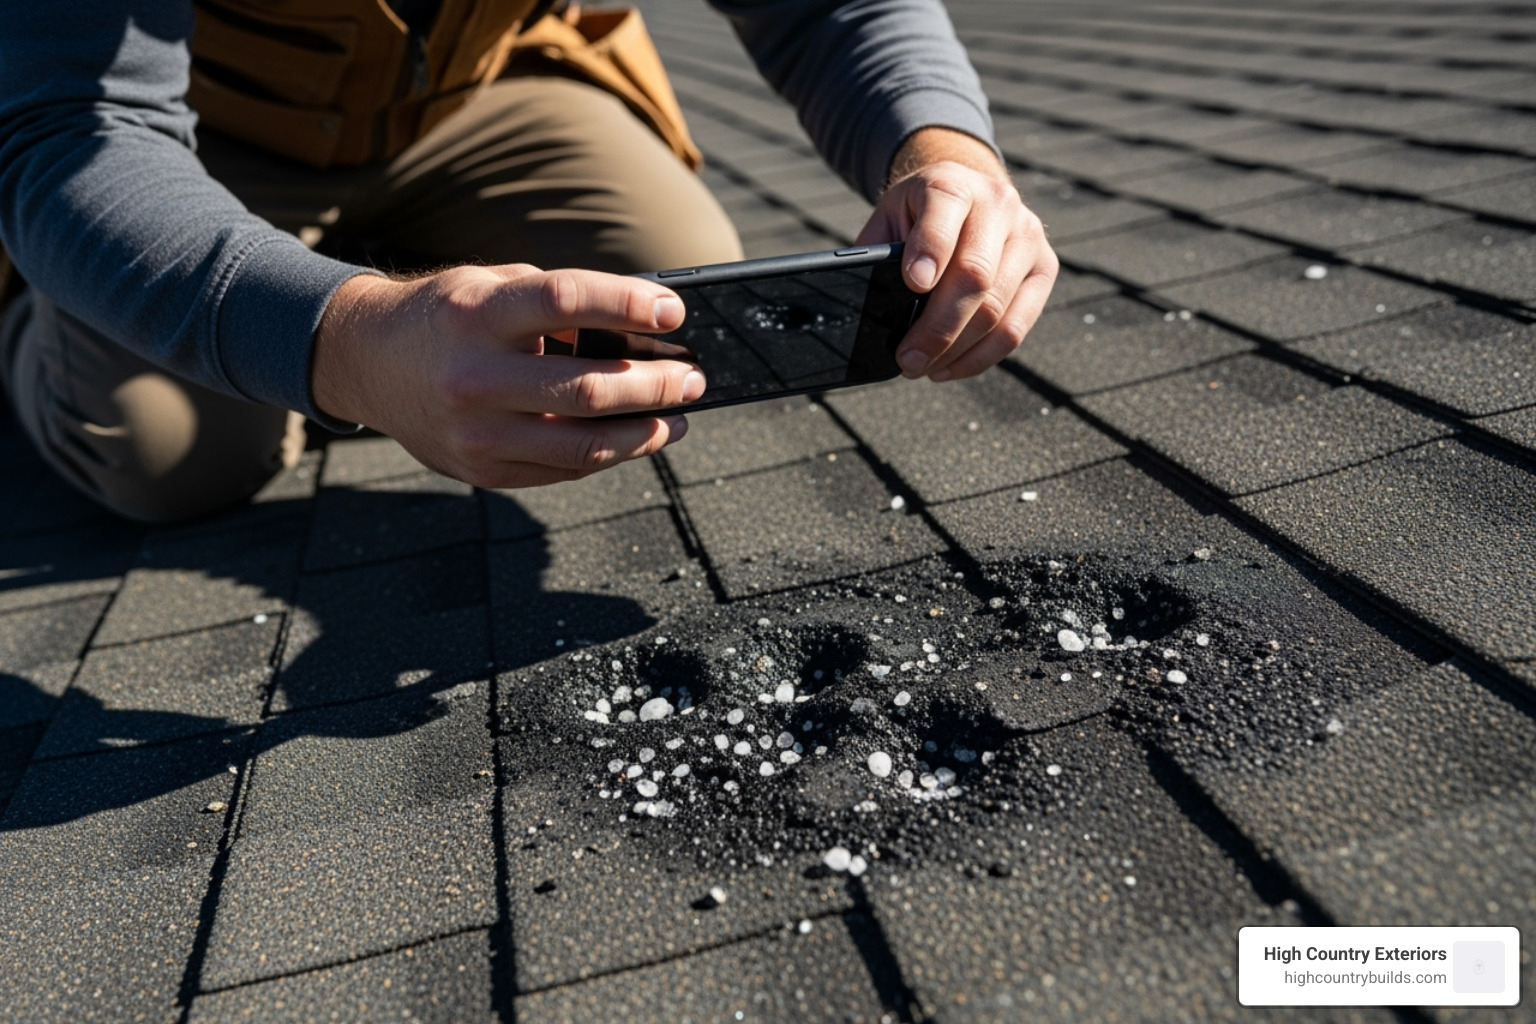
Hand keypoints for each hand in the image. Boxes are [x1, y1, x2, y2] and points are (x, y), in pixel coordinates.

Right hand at [311, 264, 703, 488]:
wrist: (365, 362)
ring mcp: (475, 433)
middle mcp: (473, 376)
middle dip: (656, 385)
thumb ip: (557, 303)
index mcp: (476, 314)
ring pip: (584, 446)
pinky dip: (610, 454)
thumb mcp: (490, 287)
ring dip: (646, 432)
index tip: (674, 312)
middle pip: (587, 389)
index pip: (564, 302)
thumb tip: (645, 330)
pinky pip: (564, 470)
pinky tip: (638, 436)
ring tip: (680, 416)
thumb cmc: (447, 316)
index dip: (627, 304)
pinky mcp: (481, 470)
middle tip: (694, 378)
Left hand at [857, 127, 1056, 381]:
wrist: (968, 194)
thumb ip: (880, 254)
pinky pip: (1016, 327)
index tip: (913, 285)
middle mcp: (998, 205)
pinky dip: (980, 357)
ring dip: (956, 350)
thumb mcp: (890, 218)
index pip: (945, 214)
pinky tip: (951, 366)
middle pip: (974, 276)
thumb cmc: (918, 215)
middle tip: (907, 360)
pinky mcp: (1044, 268)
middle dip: (937, 327)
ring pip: (997, 309)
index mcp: (952, 183)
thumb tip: (870, 310)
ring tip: (923, 368)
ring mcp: (1028, 237)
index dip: (931, 251)